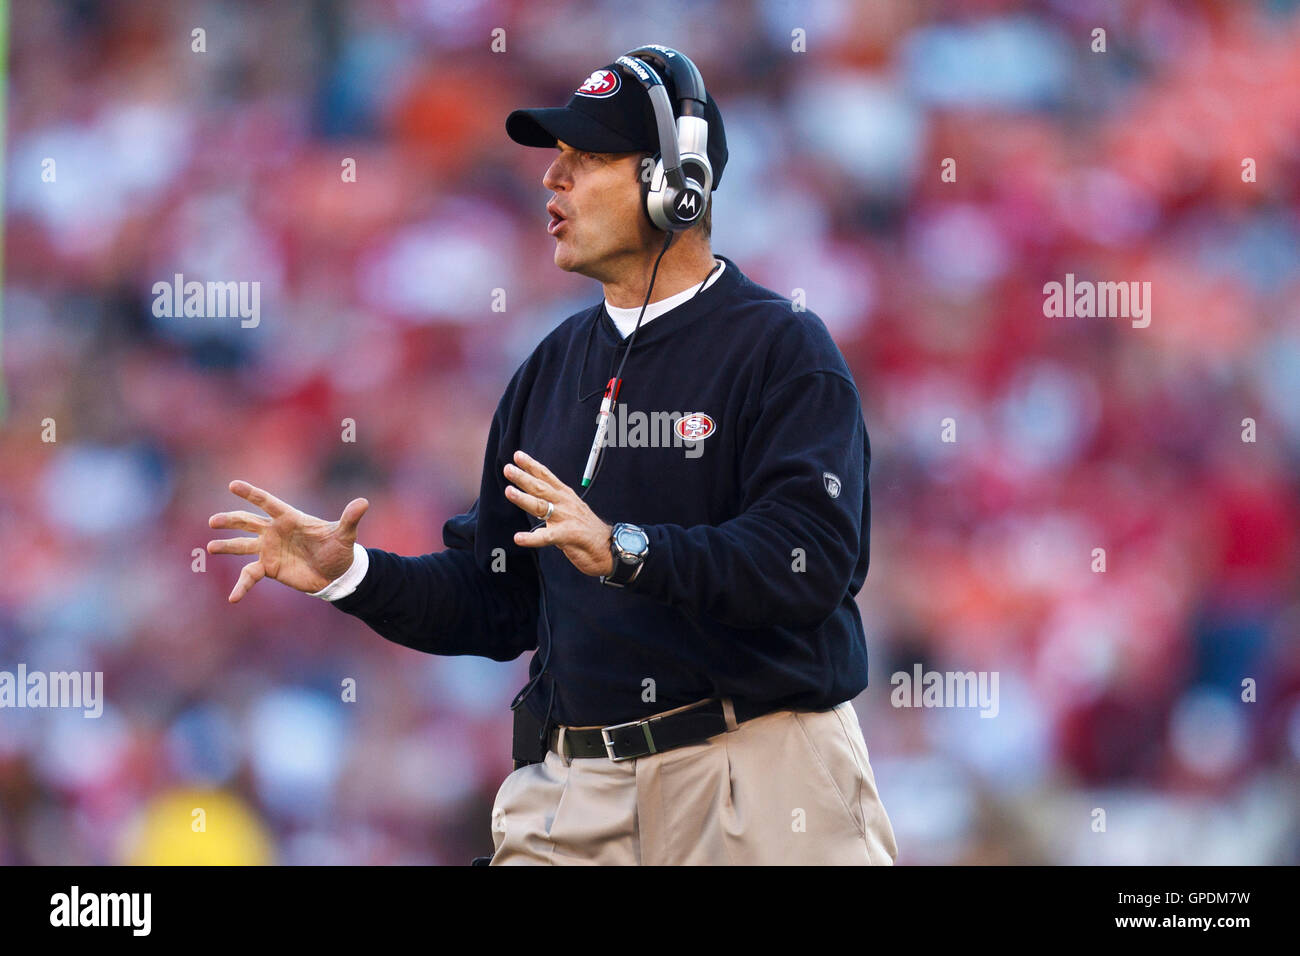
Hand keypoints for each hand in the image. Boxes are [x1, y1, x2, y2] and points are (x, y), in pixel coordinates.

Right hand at [207, 480, 368, 602]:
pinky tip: (232, 597)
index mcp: (290, 518)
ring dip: (226, 546)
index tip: (233, 485)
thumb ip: (350, 519)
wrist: (337, 574)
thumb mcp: (344, 535)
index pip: (267, 503)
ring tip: (210, 547)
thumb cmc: (340, 550)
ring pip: (242, 545)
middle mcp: (275, 531)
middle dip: (230, 520)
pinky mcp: (269, 568)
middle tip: (213, 521)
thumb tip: (364, 502)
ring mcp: (269, 550)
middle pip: (247, 522)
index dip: (251, 494)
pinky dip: (241, 586)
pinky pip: (250, 576)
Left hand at [504, 450, 613, 576]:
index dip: (532, 466)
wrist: (611, 547)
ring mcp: (566, 519)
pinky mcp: (569, 536)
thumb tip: (535, 503)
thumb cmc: (588, 531)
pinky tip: (519, 538)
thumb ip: (553, 506)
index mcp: (566, 496)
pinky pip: (547, 536)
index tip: (517, 456)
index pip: (547, 477)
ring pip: (541, 506)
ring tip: (509, 492)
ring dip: (524, 498)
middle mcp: (565, 504)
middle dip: (523, 477)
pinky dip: (532, 538)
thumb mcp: (571, 511)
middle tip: (508, 469)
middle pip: (541, 488)